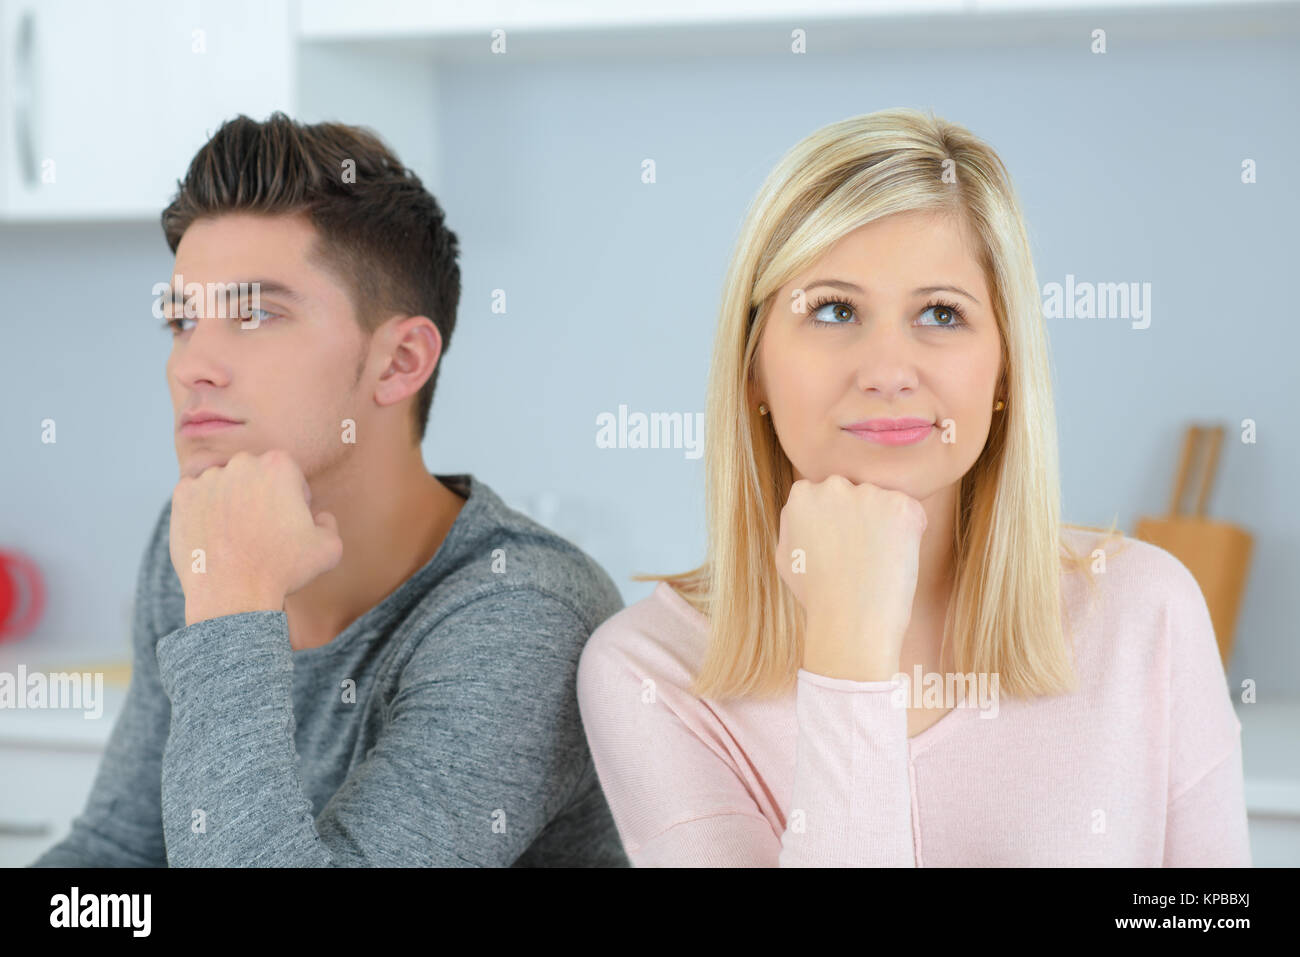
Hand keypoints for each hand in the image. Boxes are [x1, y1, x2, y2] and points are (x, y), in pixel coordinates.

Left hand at [169, 449, 342, 625]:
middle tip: (262, 527)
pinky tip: (216, 535)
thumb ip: (329, 523)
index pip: (288, 472)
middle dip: (260, 494)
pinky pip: (197, 497)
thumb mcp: (329, 548)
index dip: (293, 496)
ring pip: (225, 484)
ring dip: (231, 502)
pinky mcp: (182, 496)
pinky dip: (204, 512)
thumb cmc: (283, 570)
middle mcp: (242, 464)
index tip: (290, 519)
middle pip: (255, 473)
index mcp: (279, 466)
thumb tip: (319, 517)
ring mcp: (208, 479)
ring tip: (237, 535)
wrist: (234, 595)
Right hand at [775, 474, 926, 679]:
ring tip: (877, 564)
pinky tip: (894, 561)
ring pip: (884, 503)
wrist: (850, 621)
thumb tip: (806, 514)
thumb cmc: (817, 597)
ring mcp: (869, 493)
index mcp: (802, 495)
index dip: (836, 523)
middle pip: (856, 494)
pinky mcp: (901, 506)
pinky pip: (912, 514)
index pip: (825, 495)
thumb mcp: (786, 557)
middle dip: (861, 517)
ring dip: (886, 526)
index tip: (839, 548)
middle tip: (861, 556)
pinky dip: (910, 535)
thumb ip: (794, 525)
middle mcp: (833, 486)